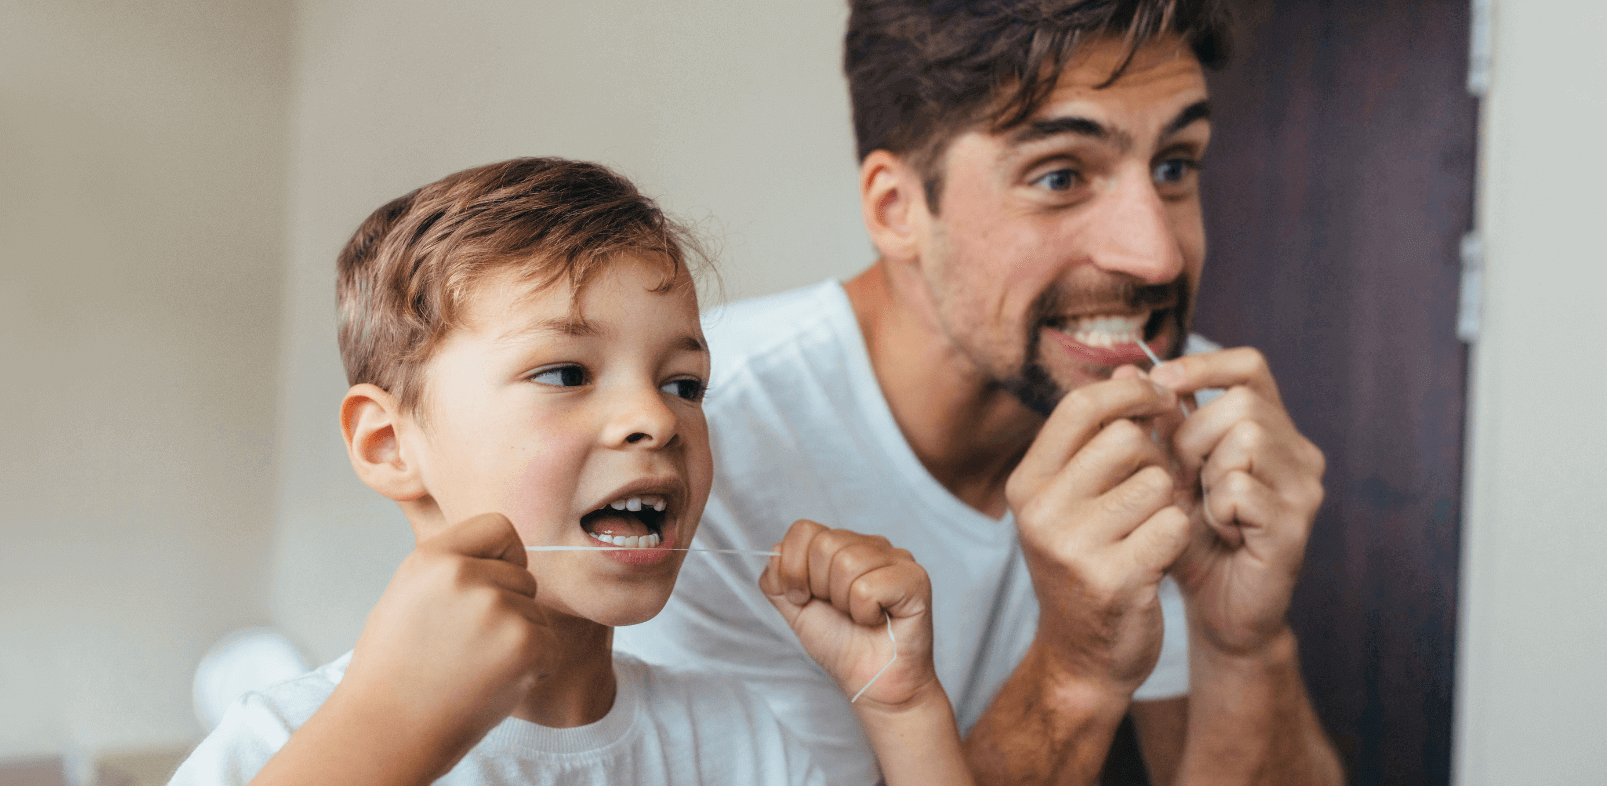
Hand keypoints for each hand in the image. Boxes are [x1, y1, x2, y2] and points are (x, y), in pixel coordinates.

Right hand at [338, 513, 553, 768]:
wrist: (385, 732)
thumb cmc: (396, 670)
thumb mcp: (409, 595)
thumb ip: (452, 568)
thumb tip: (504, 553)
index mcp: (432, 558)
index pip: (500, 527)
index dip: (503, 558)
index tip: (488, 587)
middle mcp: (464, 575)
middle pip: (524, 576)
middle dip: (509, 608)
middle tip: (467, 647)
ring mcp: (496, 608)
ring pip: (536, 613)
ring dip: (519, 642)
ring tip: (472, 668)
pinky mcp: (524, 644)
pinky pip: (550, 646)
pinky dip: (533, 669)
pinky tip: (491, 685)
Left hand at [759, 519, 938, 710]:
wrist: (872, 684)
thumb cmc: (842, 646)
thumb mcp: (797, 609)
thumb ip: (779, 579)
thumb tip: (775, 550)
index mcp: (844, 546)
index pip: (804, 529)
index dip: (793, 568)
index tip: (804, 598)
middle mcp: (872, 545)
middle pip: (824, 544)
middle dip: (820, 588)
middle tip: (839, 610)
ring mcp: (897, 559)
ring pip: (847, 563)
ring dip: (844, 603)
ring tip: (860, 616)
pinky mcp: (915, 579)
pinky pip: (867, 588)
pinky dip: (864, 614)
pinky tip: (877, 621)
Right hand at [1004, 376, 1193, 695]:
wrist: (1084, 657)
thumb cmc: (1088, 564)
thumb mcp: (1076, 498)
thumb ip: (1100, 435)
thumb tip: (1130, 363)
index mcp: (1027, 483)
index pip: (1080, 406)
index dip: (1130, 391)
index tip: (1162, 398)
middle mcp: (1040, 511)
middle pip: (1125, 438)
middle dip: (1155, 456)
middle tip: (1156, 486)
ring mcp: (1073, 547)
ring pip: (1155, 481)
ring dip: (1169, 501)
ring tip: (1152, 527)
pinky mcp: (1114, 578)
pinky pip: (1173, 525)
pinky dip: (1178, 536)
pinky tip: (1159, 557)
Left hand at [1150, 348, 1324, 655]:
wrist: (1218, 611)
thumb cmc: (1192, 539)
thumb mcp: (1167, 474)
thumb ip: (1155, 424)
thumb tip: (1125, 368)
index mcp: (1272, 430)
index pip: (1250, 366)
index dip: (1205, 365)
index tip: (1161, 383)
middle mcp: (1299, 452)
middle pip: (1243, 403)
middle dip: (1194, 435)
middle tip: (1181, 477)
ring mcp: (1304, 488)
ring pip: (1247, 438)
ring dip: (1206, 472)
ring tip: (1202, 505)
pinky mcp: (1296, 525)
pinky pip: (1242, 489)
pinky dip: (1217, 509)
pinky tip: (1219, 531)